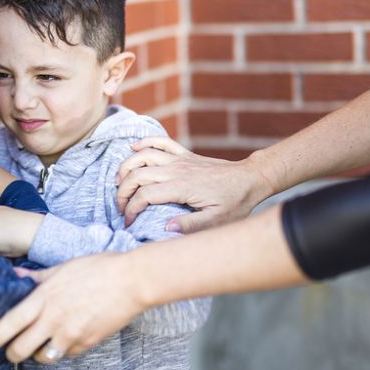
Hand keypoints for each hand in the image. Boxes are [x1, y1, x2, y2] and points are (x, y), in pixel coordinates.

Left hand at [0, 252, 147, 362]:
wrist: (132, 281)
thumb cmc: (98, 268)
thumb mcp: (62, 268)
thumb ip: (36, 277)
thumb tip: (15, 275)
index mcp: (45, 298)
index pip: (10, 323)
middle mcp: (54, 319)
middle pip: (21, 349)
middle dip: (12, 353)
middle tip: (11, 350)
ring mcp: (71, 334)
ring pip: (43, 357)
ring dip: (37, 354)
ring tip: (39, 344)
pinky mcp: (87, 343)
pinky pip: (66, 354)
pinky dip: (62, 349)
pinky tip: (64, 338)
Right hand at [116, 137, 273, 232]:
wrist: (250, 179)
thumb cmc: (235, 203)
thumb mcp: (217, 221)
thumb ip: (191, 226)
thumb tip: (165, 228)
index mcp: (182, 188)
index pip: (145, 196)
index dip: (131, 209)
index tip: (129, 222)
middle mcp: (177, 170)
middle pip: (137, 174)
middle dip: (122, 191)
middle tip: (120, 207)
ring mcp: (180, 159)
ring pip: (143, 156)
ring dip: (126, 167)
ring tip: (119, 182)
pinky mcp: (185, 154)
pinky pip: (161, 141)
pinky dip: (145, 141)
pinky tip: (133, 146)